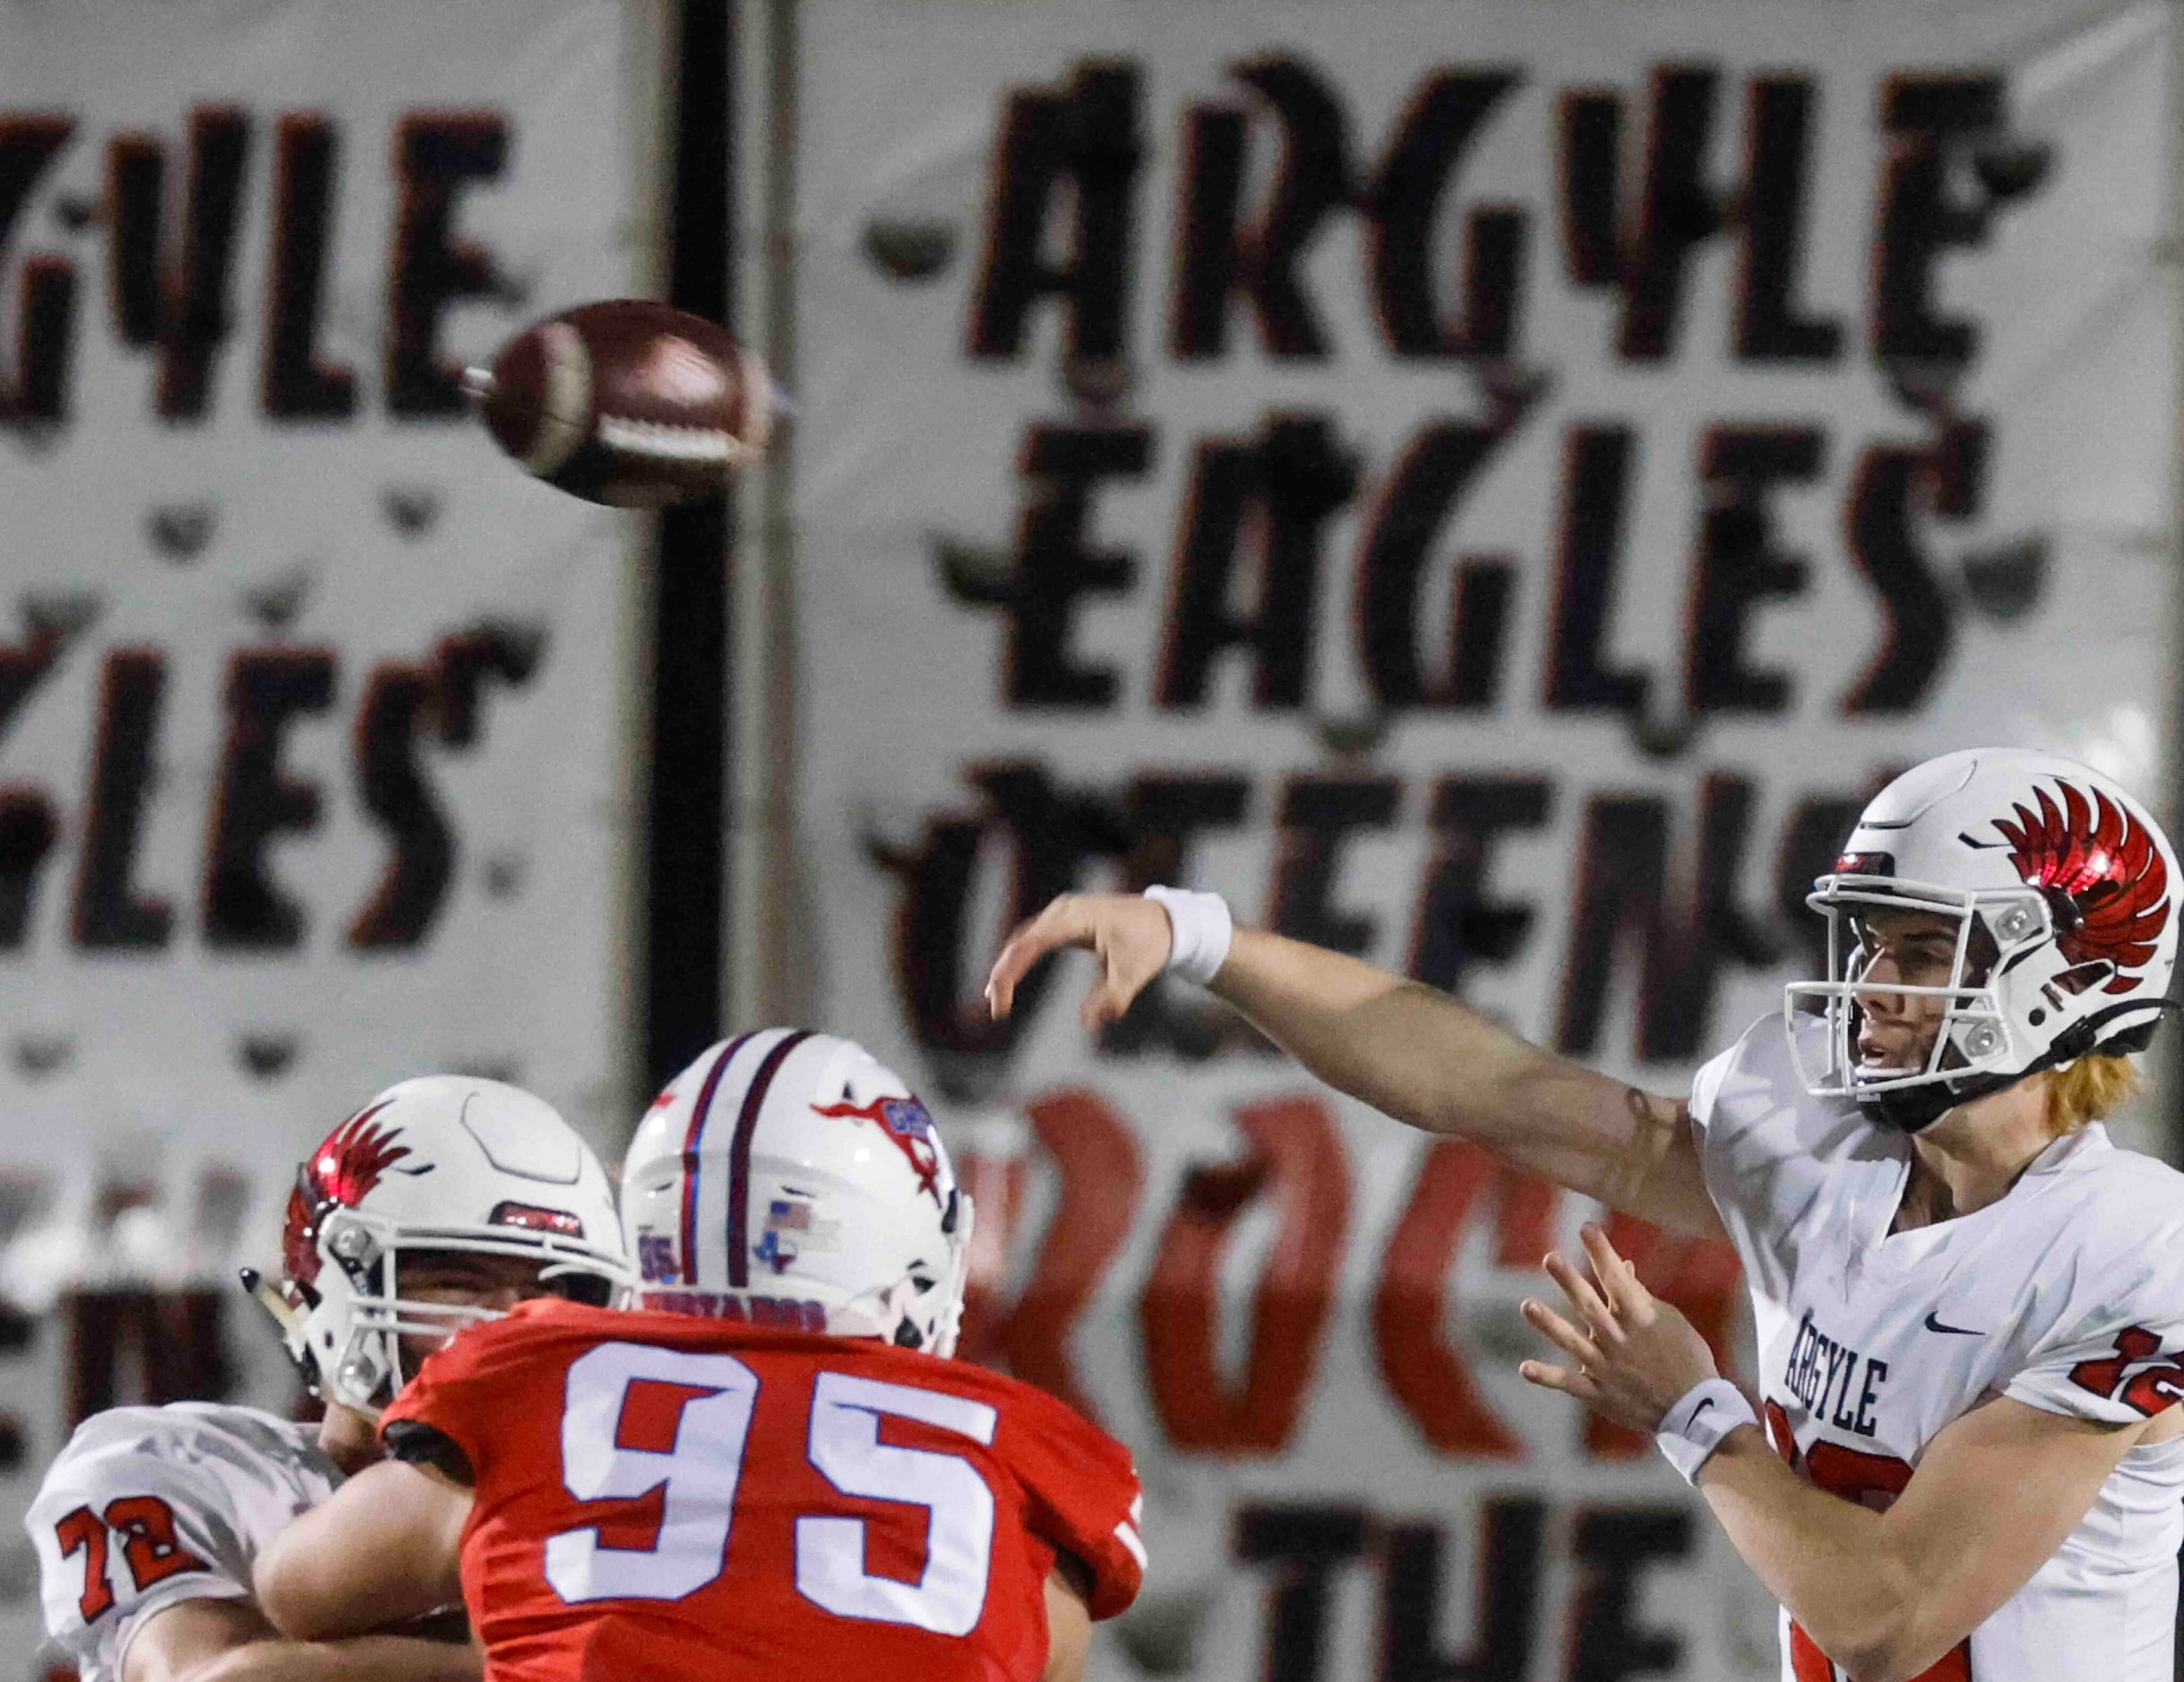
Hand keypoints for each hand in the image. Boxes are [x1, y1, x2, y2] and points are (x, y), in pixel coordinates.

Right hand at [985, 893, 1173, 1030]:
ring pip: (1023, 938)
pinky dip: (1020, 957)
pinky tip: (1012, 977)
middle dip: (1003, 974)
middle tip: (995, 1009)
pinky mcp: (1065, 919)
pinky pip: (1034, 937)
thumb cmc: (1150, 945)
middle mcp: (1063, 911)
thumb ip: (1112, 1000)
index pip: (1029, 945)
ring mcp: (1063, 912)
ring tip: (997, 997)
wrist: (1166, 921)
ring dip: (1008, 965)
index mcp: (1075, 919)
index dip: (1009, 974)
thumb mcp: (1134, 975)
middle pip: (1020, 941)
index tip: (1001, 1005)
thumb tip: (1090, 1025)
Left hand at [1518, 1224, 1718, 1434]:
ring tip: (1526, 1305)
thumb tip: (1621, 1265)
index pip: (1619, 1282)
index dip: (1603, 1254)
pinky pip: (1571, 1385)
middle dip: (1571, 1283)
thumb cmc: (1685, 1358)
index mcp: (1642, 1321)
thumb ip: (1640, 1295)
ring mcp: (1609, 1370)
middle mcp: (1622, 1342)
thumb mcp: (1670, 1322)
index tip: (1587, 1228)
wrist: (1697, 1412)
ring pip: (1575, 1344)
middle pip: (1591, 1308)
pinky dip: (1548, 1377)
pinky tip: (1524, 1367)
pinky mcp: (1601, 1395)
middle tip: (1550, 1257)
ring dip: (1550, 1325)